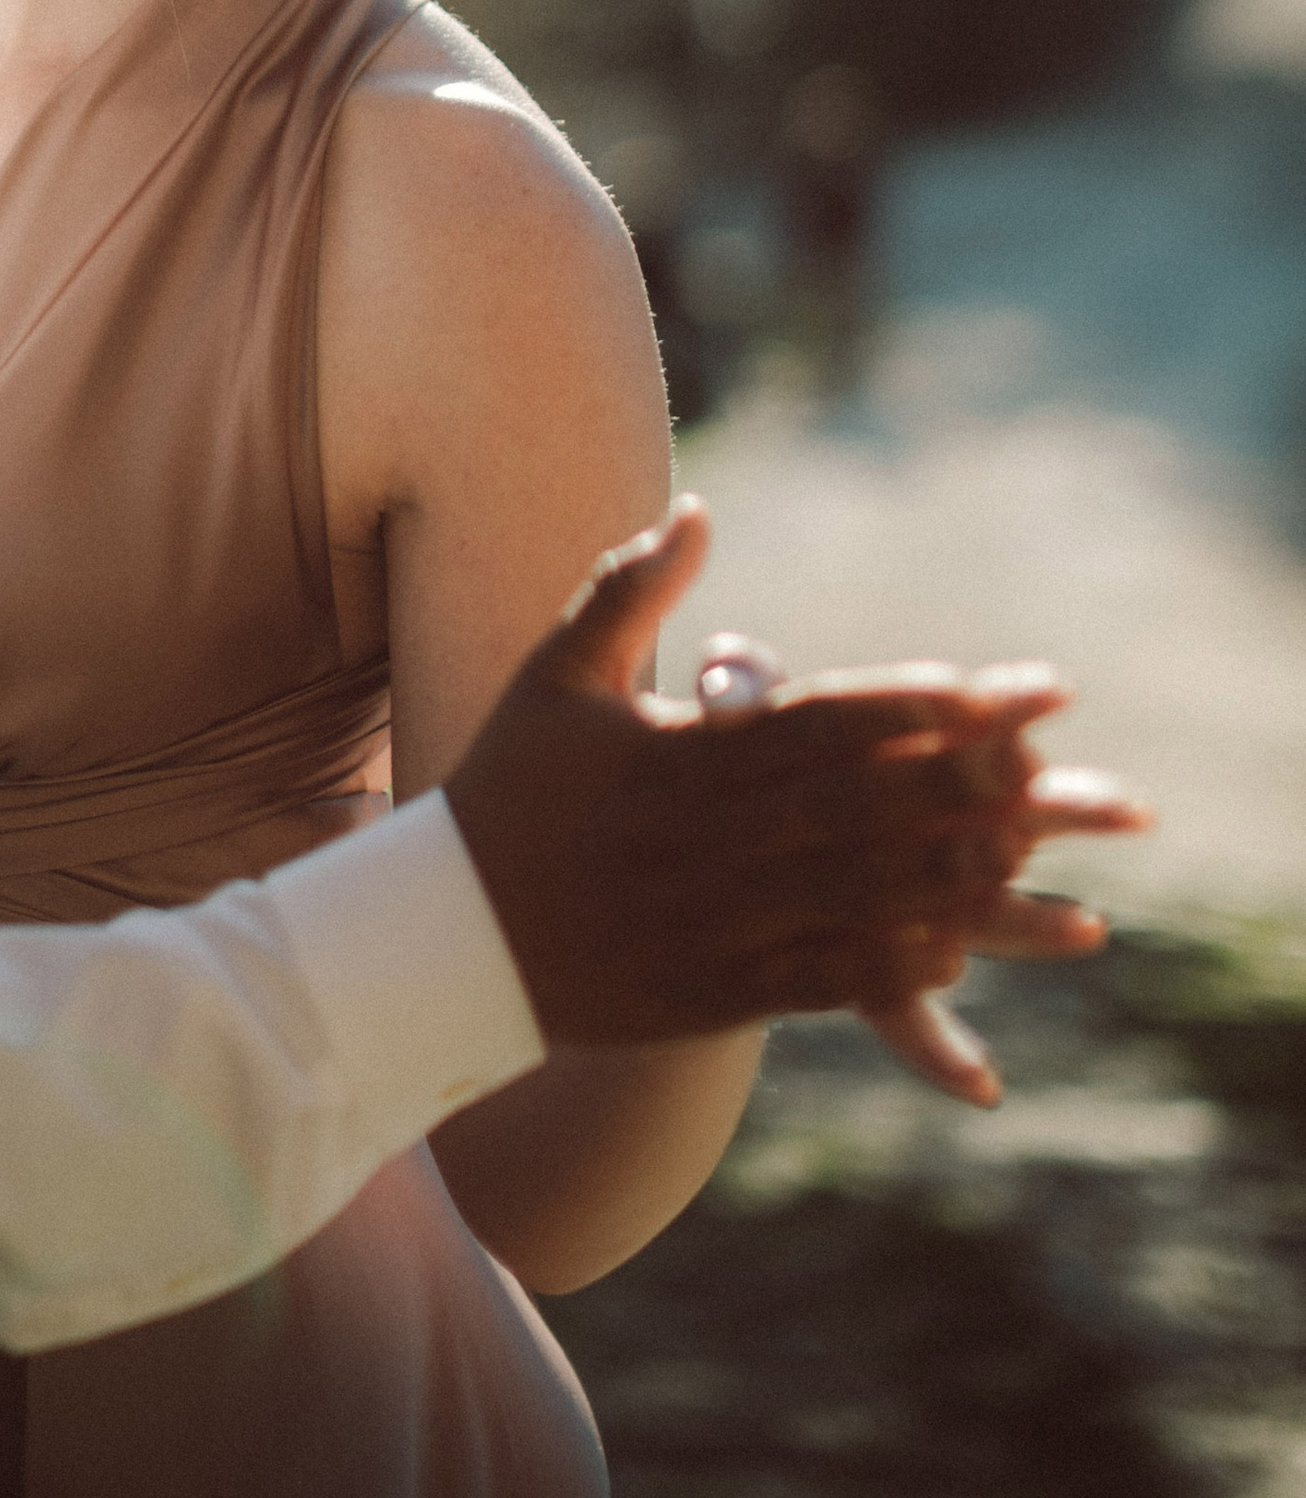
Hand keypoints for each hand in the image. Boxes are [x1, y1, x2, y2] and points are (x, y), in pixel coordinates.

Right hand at [443, 499, 1134, 1048]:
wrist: (451, 934)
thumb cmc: (508, 791)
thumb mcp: (558, 672)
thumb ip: (628, 585)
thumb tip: (699, 510)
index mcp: (684, 752)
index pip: (823, 720)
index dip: (914, 705)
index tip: (990, 691)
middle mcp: (715, 834)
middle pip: (864, 804)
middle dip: (960, 783)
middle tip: (1045, 763)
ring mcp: (723, 916)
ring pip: (862, 893)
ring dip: (950, 872)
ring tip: (1026, 851)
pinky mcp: (721, 987)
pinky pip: (829, 974)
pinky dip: (896, 960)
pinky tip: (956, 945)